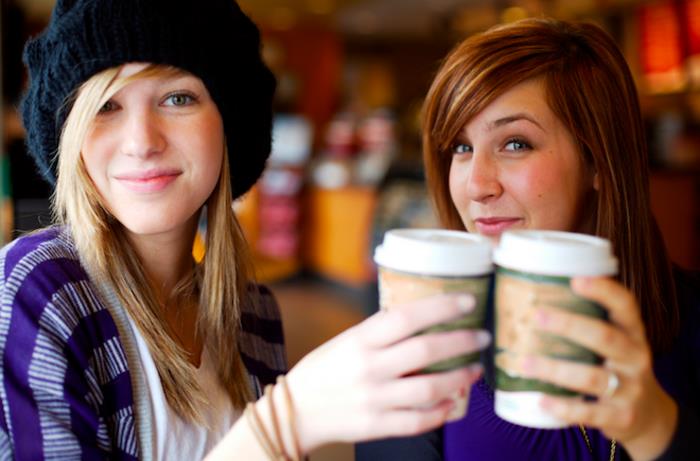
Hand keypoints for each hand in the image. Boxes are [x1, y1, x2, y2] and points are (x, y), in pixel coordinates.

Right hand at [285, 293, 488, 452]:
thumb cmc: (325, 369)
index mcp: (360, 340)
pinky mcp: (376, 426)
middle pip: (425, 351)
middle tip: (481, 336)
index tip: (468, 300)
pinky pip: (419, 420)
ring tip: (474, 369)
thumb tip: (425, 316)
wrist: (296, 410)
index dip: (441, 307)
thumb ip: (381, 332)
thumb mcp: (347, 340)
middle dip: (461, 341)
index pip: (406, 317)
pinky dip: (441, 411)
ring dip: (460, 377)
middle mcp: (368, 368)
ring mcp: (374, 399)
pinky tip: (453, 401)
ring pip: (429, 388)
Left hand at [514, 277, 676, 460]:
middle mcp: (635, 358)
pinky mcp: (620, 417)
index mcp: (633, 333)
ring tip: (524, 362)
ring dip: (554, 368)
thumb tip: (535, 295)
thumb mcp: (617, 342)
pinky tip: (540, 400)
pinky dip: (563, 407)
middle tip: (537, 315)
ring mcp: (629, 388)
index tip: (576, 280)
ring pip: (591, 377)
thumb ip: (590, 322)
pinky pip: (589, 412)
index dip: (603, 291)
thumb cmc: (619, 368)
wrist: (649, 415)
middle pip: (605, 338)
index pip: (626, 306)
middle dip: (569, 325)